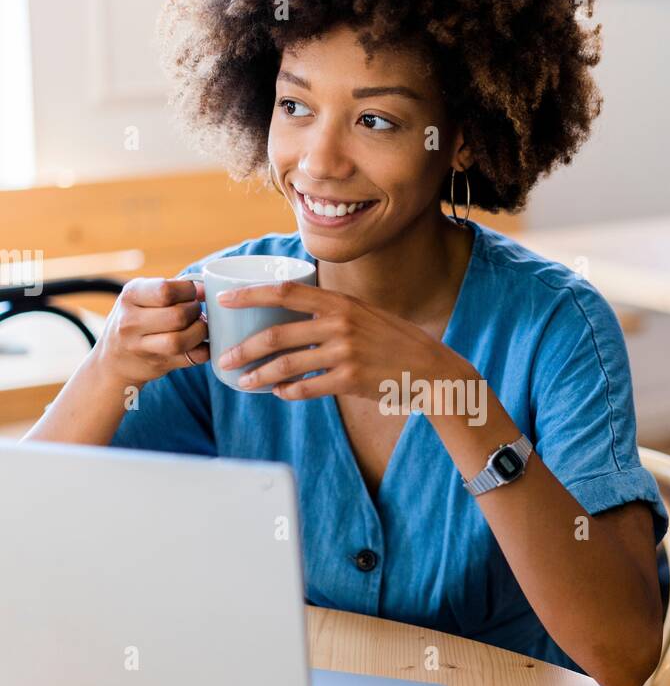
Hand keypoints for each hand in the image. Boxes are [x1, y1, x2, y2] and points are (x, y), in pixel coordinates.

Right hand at [94, 277, 207, 388]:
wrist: (113, 359)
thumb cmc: (135, 319)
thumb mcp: (142, 296)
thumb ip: (172, 288)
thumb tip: (204, 288)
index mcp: (130, 296)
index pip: (166, 290)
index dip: (187, 291)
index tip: (191, 294)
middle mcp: (131, 322)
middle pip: (178, 316)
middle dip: (195, 311)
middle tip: (195, 312)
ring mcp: (141, 347)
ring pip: (181, 340)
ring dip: (199, 332)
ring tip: (198, 327)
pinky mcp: (157, 365)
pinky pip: (192, 358)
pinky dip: (204, 350)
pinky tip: (200, 343)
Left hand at [215, 280, 456, 401]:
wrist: (431, 369)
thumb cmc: (394, 341)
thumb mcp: (364, 314)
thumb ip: (331, 311)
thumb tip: (291, 314)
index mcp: (340, 302)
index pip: (284, 291)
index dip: (249, 295)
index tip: (223, 300)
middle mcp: (340, 323)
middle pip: (276, 333)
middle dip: (244, 348)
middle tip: (223, 358)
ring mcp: (345, 353)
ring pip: (286, 365)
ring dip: (258, 375)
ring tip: (242, 382)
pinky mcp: (350, 380)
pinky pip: (307, 388)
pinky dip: (288, 392)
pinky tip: (278, 393)